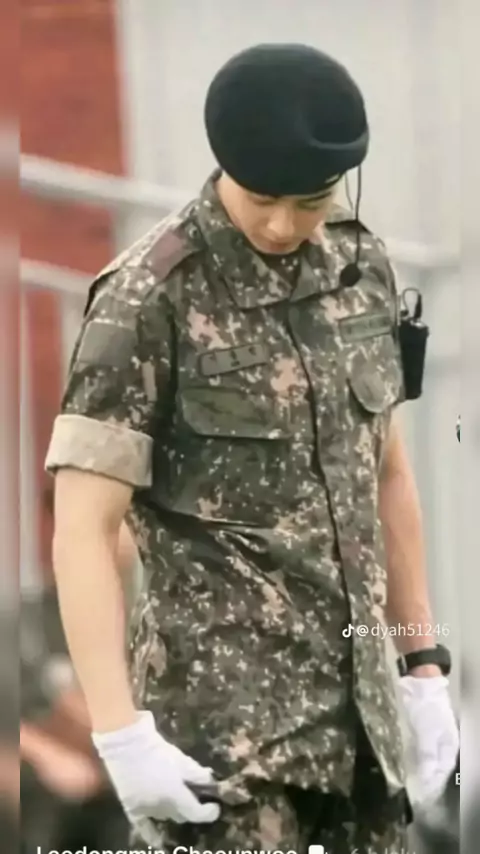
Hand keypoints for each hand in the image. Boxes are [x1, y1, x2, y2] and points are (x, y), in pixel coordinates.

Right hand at [92, 711, 219, 845]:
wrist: (127, 745)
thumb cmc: (156, 750)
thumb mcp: (181, 760)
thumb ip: (198, 775)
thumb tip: (211, 783)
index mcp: (175, 796)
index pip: (197, 814)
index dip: (209, 813)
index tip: (215, 807)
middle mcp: (161, 809)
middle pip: (182, 815)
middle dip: (191, 808)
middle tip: (196, 798)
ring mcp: (145, 811)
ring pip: (166, 818)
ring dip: (174, 812)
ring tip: (177, 803)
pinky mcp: (131, 809)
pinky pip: (144, 828)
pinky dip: (153, 834)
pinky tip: (159, 841)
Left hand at [399, 675, 458, 806]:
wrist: (421, 682)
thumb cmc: (426, 708)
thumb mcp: (427, 733)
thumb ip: (428, 756)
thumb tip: (428, 778)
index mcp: (450, 744)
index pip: (443, 770)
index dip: (434, 783)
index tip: (425, 797)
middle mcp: (446, 741)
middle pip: (439, 765)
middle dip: (431, 779)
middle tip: (419, 793)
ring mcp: (437, 734)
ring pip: (432, 757)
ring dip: (425, 769)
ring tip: (415, 782)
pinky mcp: (426, 728)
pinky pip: (424, 748)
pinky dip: (419, 757)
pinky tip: (412, 762)